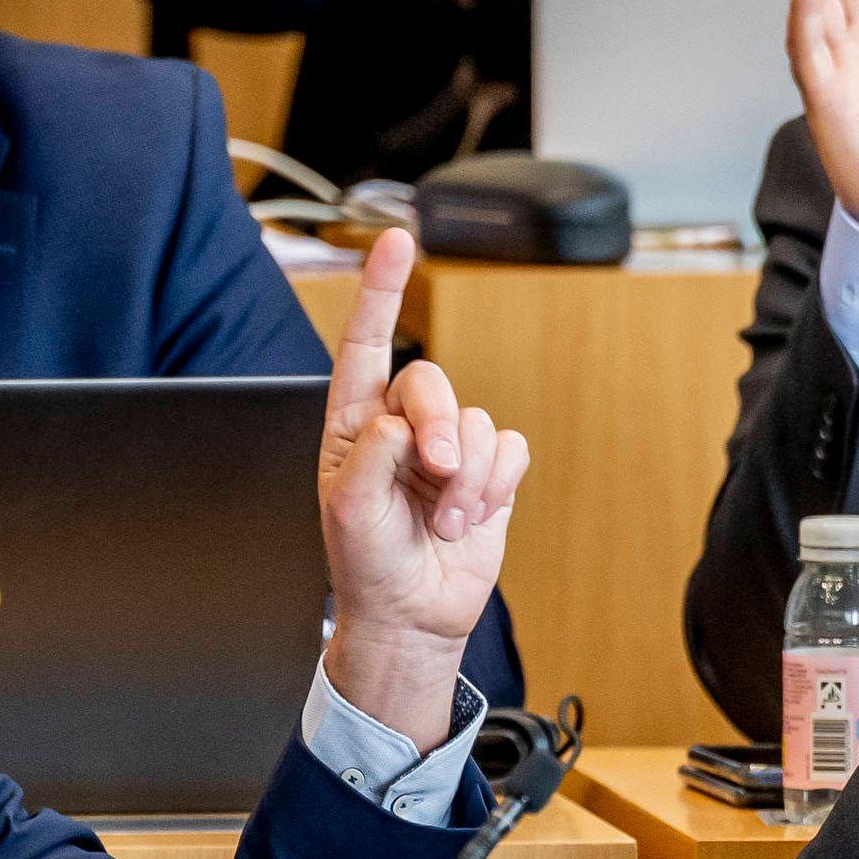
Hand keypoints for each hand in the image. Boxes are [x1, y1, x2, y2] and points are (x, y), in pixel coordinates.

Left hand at [317, 228, 527, 750]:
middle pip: (433, 383)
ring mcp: (448, 447)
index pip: (366, 344)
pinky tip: (474, 516)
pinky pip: (510, 449)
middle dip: (441, 428)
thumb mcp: (349, 510)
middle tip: (436, 476)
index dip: (381, 291)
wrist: (413, 616)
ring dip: (467, 479)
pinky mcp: (489, 473)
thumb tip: (407, 422)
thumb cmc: (366, 565)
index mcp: (354, 423)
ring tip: (445, 521)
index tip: (396, 241)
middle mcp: (402, 425)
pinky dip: (496, 485)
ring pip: (477, 422)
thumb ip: (374, 454)